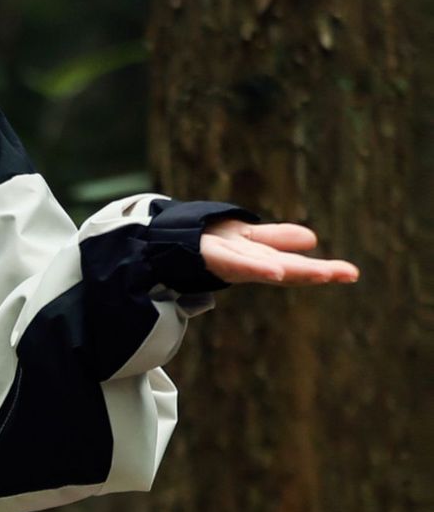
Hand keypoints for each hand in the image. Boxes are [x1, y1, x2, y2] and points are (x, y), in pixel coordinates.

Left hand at [200, 219, 359, 287]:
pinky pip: (231, 260)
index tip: (350, 273)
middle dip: (314, 271)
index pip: (292, 264)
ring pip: (262, 264)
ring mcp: (226, 256)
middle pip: (282, 266)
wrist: (162, 242)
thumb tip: (310, 239)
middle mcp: (244, 260)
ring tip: (321, 274)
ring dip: (289, 270)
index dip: (319, 270)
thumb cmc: (205, 243)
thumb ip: (276, 239)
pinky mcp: (206, 251)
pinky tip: (276, 271)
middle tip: (348, 274)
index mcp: (255, 257)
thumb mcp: (245, 238)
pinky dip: (253, 267)